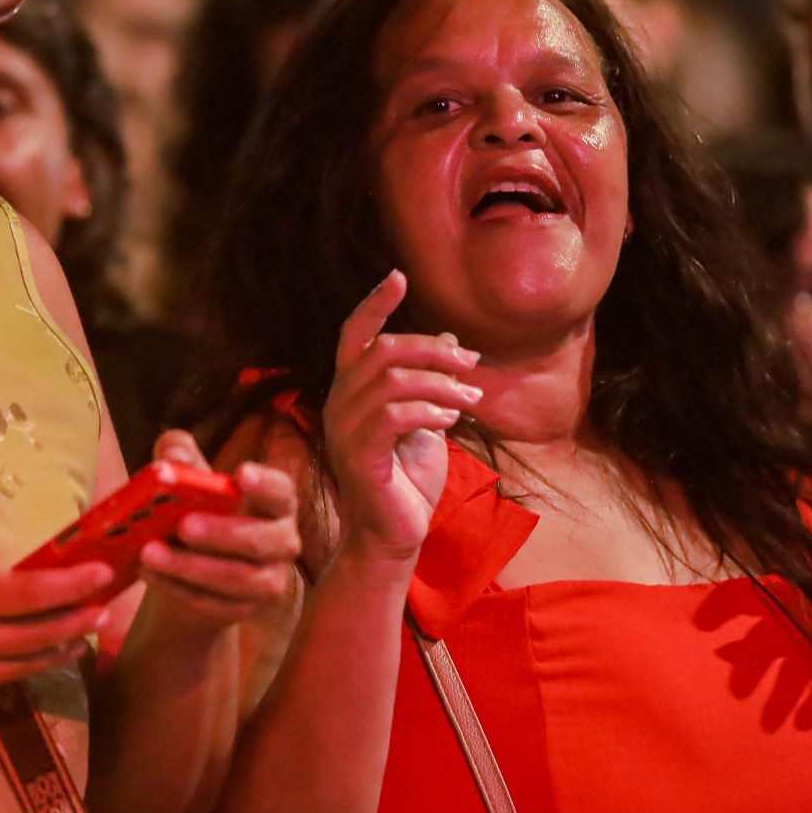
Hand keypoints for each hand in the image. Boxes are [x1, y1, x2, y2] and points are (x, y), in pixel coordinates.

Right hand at [0, 500, 122, 714]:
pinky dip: (16, 668)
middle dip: (77, 621)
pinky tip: (30, 654)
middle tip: (107, 606)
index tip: (101, 573)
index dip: (69, 585)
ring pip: (21, 668)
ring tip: (83, 634)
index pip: (24, 594)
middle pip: (35, 637)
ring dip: (57, 650)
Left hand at [132, 430, 299, 629]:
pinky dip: (178, 588)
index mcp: (276, 504)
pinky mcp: (243, 610)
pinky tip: (148, 574)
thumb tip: (173, 454)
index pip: (282, 491)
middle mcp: (283, 542)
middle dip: (222, 533)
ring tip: (149, 553)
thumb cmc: (196, 514)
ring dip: (191, 567)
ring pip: (237, 578)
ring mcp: (268, 581)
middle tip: (183, 525)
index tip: (240, 473)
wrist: (189, 575)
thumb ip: (180, 459)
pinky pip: (213, 602)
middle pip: (262, 540)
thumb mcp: (188, 483)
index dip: (265, 484)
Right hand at [322, 270, 480, 569]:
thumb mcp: (426, 420)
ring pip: (393, 380)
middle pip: (384, 351)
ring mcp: (343, 430)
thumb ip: (429, 382)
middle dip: (434, 351)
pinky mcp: (357, 456)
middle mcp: (339, 404)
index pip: (354, 335)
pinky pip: (393, 415)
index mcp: (351, 391)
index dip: (375, 304)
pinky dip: (430, 411)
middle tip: (473, 363)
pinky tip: (452, 422)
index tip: (399, 276)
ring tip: (472, 400)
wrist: (395, 536)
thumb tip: (449, 339)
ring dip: (442, 385)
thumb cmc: (408, 480)